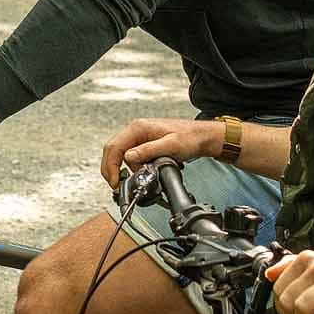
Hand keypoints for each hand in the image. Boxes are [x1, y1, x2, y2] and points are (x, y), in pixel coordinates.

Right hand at [99, 117, 220, 186]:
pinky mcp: (144, 145)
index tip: (115, 181)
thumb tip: (128, 157)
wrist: (202, 137)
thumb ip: (148, 151)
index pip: (114, 147)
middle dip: (112, 169)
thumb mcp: (170, 145)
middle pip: (113, 151)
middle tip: (116, 185)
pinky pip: (132, 158)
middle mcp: (136, 131)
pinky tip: (143, 172)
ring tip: (139, 177)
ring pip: (121, 156)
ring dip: (125, 169)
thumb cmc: (190, 137)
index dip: (111, 166)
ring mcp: (139, 138)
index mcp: (138, 128)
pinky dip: (134, 168)